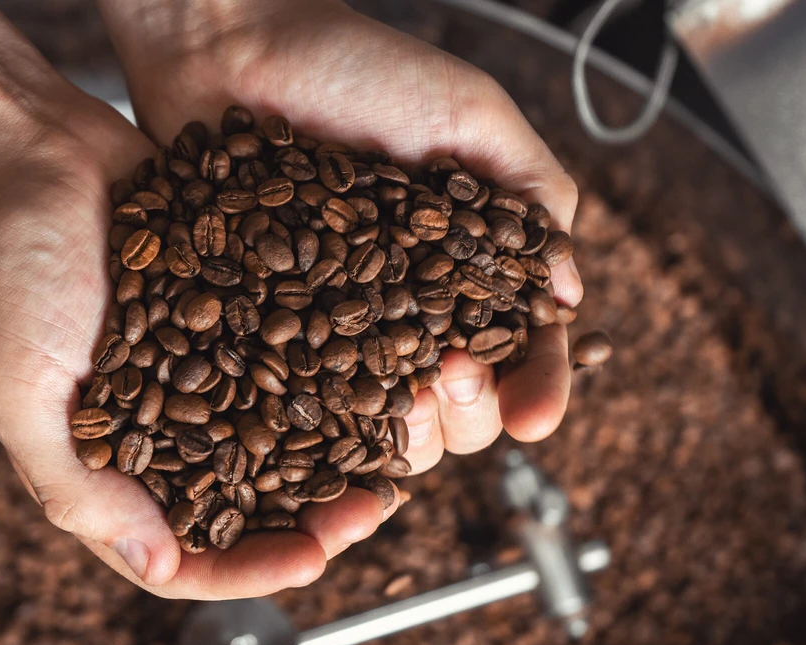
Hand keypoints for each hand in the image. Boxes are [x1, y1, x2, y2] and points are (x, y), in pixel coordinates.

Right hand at [0, 91, 370, 598]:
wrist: (29, 149)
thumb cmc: (5, 272)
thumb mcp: (19, 391)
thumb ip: (75, 485)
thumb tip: (157, 565)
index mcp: (105, 470)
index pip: (184, 556)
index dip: (249, 570)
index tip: (313, 561)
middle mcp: (161, 433)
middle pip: (247, 508)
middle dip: (313, 518)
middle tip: (373, 508)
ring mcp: (201, 375)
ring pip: (282, 440)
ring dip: (337, 454)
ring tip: (393, 450)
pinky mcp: (231, 317)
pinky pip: (291, 361)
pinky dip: (334, 375)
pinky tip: (382, 374)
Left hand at [100, 0, 581, 555]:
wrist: (234, 47)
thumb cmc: (358, 68)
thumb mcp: (471, 115)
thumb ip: (535, 195)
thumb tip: (571, 296)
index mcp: (471, 269)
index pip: (523, 350)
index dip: (536, 388)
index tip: (533, 415)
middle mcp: (411, 310)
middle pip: (461, 407)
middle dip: (470, 412)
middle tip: (451, 375)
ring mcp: (339, 328)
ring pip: (387, 426)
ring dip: (405, 435)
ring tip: (396, 401)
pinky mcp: (272, 332)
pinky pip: (302, 405)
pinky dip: (321, 428)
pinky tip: (326, 426)